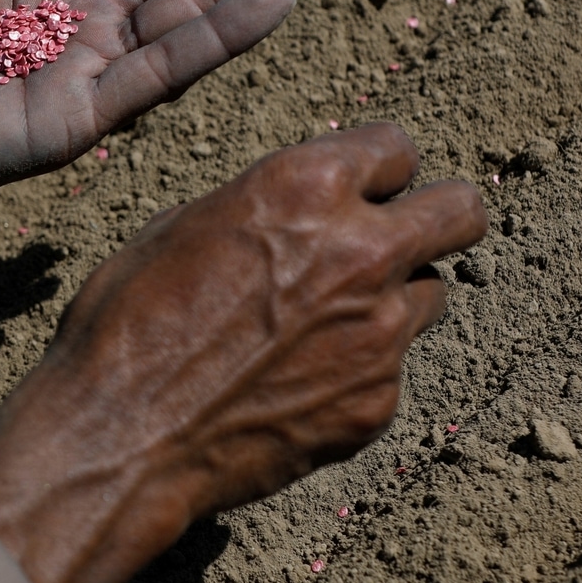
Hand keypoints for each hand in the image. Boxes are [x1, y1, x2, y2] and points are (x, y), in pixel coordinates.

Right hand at [0, 124, 486, 582]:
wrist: (119, 435)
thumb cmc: (126, 323)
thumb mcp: (180, 228)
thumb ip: (261, 209)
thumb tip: (290, 214)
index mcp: (305, 188)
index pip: (397, 147)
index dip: (375, 169)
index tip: (361, 188)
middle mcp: (362, 251)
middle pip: (462, 211)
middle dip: (436, 218)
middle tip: (399, 238)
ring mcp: (380, 333)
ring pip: (432, 295)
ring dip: (393, 300)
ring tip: (323, 325)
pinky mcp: (377, 403)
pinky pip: (388, 371)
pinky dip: (353, 372)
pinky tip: (290, 385)